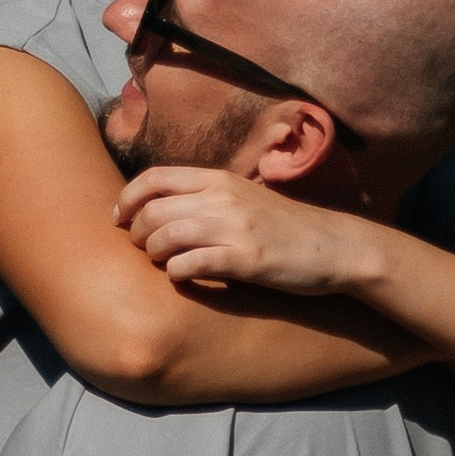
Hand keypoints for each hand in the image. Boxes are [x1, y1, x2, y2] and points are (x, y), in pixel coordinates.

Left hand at [114, 160, 372, 296]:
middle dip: (135, 233)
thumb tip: (160, 208)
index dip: (127, 199)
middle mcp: (222, 198)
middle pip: (153, 210)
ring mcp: (234, 228)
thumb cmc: (284, 226)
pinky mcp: (246, 259)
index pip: (154, 178)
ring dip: (153, 254)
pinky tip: (182, 278)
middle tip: (140, 249)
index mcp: (219, 179)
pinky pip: (191, 264)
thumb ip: (205, 197)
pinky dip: (176, 273)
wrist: (335, 247)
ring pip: (165, 236)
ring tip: (160, 264)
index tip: (119, 220)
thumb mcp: (243, 197)